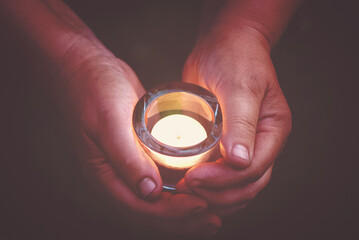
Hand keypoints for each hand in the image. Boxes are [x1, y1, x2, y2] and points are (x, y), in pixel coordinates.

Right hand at [54, 39, 220, 233]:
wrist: (89, 70)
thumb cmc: (95, 92)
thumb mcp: (109, 121)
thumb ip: (126, 157)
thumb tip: (150, 192)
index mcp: (106, 176)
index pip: (141, 207)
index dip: (173, 212)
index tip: (202, 205)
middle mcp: (118, 177)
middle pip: (152, 211)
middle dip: (183, 218)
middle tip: (214, 218)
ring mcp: (129, 167)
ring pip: (159, 199)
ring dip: (184, 208)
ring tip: (212, 210)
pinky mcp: (140, 154)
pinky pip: (161, 179)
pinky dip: (179, 188)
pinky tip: (198, 186)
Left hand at [178, 27, 291, 215]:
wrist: (223, 45)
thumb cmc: (235, 58)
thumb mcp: (240, 86)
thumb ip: (241, 122)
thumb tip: (240, 161)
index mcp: (273, 129)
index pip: (254, 169)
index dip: (225, 180)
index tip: (195, 178)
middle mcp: (262, 142)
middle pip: (248, 184)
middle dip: (219, 193)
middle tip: (187, 190)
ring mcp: (245, 145)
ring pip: (237, 186)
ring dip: (214, 196)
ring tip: (186, 193)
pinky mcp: (226, 144)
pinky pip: (223, 175)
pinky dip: (210, 186)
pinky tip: (191, 186)